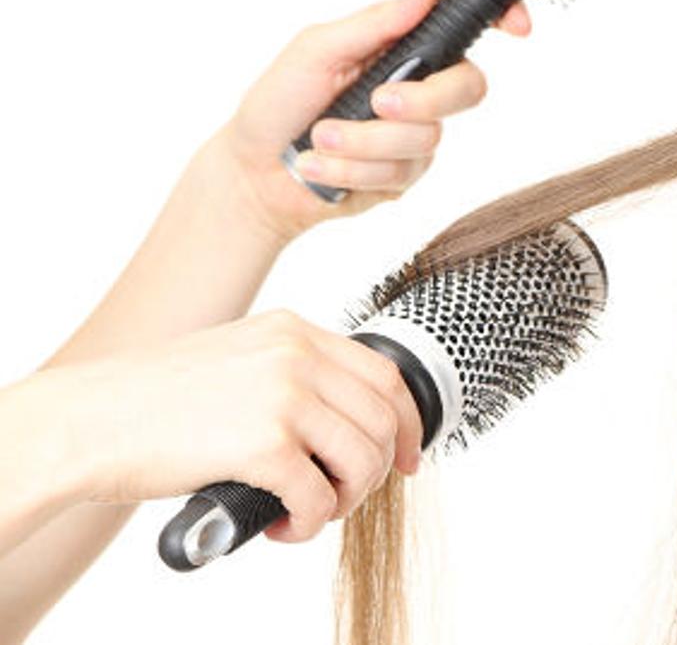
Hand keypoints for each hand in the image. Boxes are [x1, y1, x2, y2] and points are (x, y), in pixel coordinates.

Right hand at [14, 311, 423, 542]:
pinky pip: (320, 497)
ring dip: (344, 501)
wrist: (87, 421)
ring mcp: (284, 396)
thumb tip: (344, 419)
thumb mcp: (237, 358)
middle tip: (342, 498)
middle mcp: (297, 355)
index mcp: (293, 331)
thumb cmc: (152, 402)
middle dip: (376, 471)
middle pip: (384, 421)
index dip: (408, 424)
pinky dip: (308, 524)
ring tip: (307, 513)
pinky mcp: (264, 444)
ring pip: (363, 461)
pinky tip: (279, 527)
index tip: (408, 459)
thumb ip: (291, 372)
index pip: (385, 376)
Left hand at [214, 0, 531, 243]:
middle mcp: (418, 91)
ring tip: (319, 140)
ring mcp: (414, 137)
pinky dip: (351, 168)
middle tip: (377, 102)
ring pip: (425, 140)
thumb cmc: (276, 104)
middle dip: (422, 100)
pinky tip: (321, 165)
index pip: (464, 30)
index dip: (501, 22)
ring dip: (361, 142)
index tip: (516, 27)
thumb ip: (373, 23)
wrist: (253, 174)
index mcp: (401, 50)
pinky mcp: (404, 179)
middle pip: (468, 89)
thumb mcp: (315, 50)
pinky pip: (399, 175)